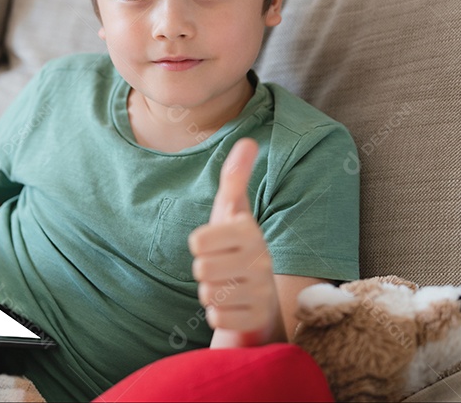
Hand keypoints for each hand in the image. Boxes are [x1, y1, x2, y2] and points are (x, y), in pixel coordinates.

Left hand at [188, 138, 280, 344]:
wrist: (261, 297)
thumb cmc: (238, 247)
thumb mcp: (233, 211)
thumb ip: (235, 177)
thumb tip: (248, 140)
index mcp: (250, 231)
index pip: (198, 241)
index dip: (200, 244)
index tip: (217, 244)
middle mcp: (261, 260)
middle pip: (200, 269)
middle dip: (205, 271)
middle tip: (222, 268)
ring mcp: (261, 292)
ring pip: (207, 294)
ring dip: (211, 293)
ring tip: (229, 286)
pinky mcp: (257, 320)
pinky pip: (217, 318)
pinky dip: (219, 315)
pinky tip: (234, 307)